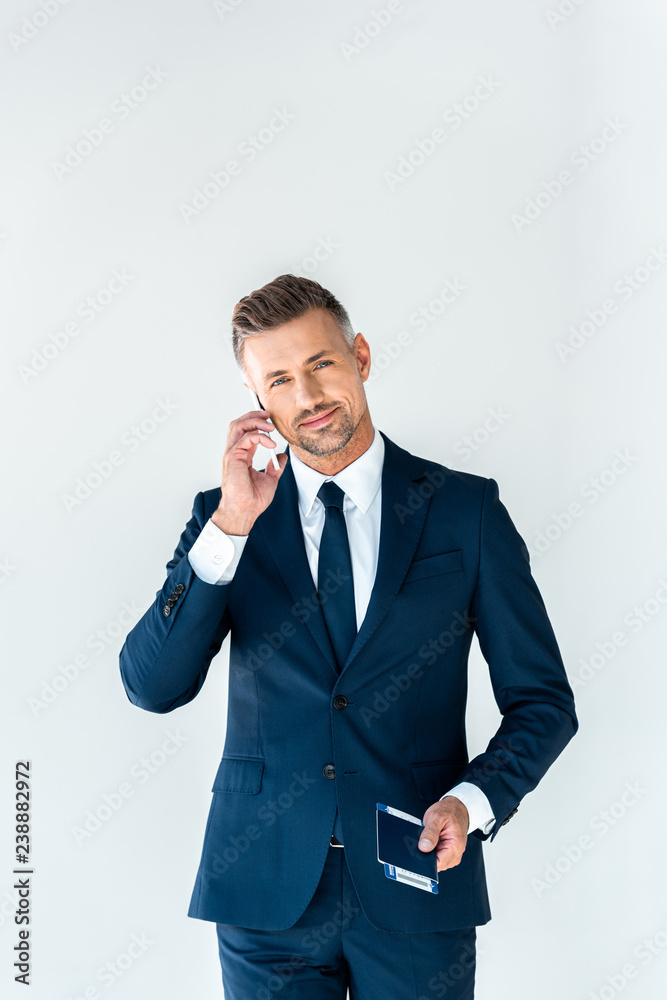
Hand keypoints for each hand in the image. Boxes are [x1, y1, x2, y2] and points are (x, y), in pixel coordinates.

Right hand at [212, 409, 287, 534]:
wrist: (245, 511)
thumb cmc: (252, 499)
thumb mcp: (270, 479)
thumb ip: (274, 466)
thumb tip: (281, 457)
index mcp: (242, 456)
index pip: (245, 431)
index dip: (256, 422)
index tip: (270, 421)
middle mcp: (234, 452)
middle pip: (238, 424)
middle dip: (253, 415)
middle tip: (268, 416)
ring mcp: (232, 454)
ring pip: (238, 426)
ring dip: (255, 421)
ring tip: (269, 426)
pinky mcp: (233, 458)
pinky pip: (245, 438)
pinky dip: (259, 437)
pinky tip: (270, 443)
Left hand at [418, 796, 468, 871]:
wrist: (457, 807)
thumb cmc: (450, 811)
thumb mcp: (437, 817)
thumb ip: (430, 833)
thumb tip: (423, 847)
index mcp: (455, 846)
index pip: (438, 864)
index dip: (426, 861)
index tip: (418, 853)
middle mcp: (455, 853)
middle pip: (436, 864)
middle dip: (426, 855)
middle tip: (421, 841)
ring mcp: (452, 854)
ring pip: (435, 861)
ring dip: (428, 852)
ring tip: (427, 838)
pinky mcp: (447, 852)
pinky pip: (436, 856)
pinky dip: (430, 850)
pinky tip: (429, 840)